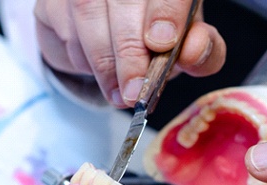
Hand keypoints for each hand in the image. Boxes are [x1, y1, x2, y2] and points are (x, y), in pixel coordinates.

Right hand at [34, 0, 225, 107]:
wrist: (110, 36)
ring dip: (103, 62)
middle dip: (129, 52)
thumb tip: (194, 50)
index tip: (162, 43)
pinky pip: (63, 25)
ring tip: (119, 94)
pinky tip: (96, 70)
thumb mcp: (186, 46)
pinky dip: (81, 57)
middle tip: (135, 91)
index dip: (165, 10)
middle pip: (123, 0)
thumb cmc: (154, 37)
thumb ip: (202, 50)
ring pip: (88, 12)